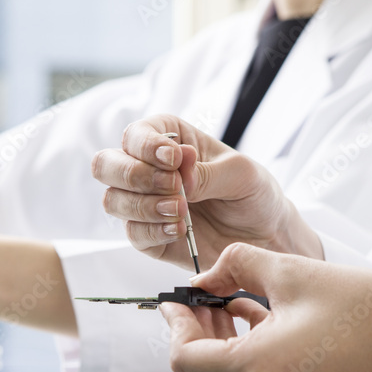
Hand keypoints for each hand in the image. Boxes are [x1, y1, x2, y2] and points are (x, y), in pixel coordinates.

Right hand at [91, 115, 321, 269]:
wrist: (265, 236)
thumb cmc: (253, 194)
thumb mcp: (240, 174)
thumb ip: (206, 172)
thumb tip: (178, 173)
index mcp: (168, 140)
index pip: (135, 135)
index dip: (146, 145)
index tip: (175, 158)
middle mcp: (148, 170)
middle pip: (106, 165)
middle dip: (134, 175)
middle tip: (173, 187)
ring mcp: (145, 205)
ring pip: (113, 200)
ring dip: (145, 206)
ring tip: (181, 212)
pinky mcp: (149, 237)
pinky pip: (133, 233)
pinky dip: (153, 231)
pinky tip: (178, 229)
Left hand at [160, 243, 371, 371]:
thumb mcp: (294, 272)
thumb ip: (237, 265)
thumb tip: (206, 275)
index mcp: (260, 371)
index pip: (184, 360)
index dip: (175, 326)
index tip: (178, 300)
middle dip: (191, 341)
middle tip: (204, 302)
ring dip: (216, 353)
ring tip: (233, 307)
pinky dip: (244, 366)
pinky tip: (261, 324)